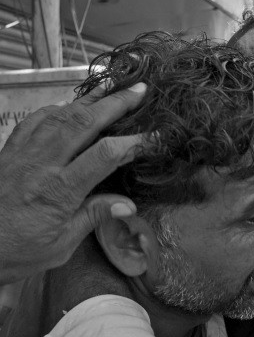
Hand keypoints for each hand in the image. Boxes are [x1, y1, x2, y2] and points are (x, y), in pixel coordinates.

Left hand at [0, 83, 146, 283]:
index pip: (105, 155)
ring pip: (60, 115)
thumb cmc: (20, 252)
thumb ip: (93, 217)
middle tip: (141, 89)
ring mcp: (23, 154)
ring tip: (112, 85)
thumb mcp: (62, 245)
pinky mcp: (10, 151)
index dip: (135, 142)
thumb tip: (128, 204)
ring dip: (89, 98)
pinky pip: (35, 120)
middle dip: (115, 103)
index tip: (157, 136)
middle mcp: (41, 164)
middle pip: (83, 123)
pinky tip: (70, 107)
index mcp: (59, 191)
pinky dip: (57, 109)